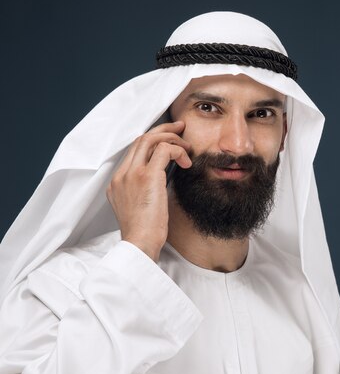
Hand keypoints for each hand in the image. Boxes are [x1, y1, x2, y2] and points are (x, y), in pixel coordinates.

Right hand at [106, 121, 191, 260]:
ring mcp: (132, 174)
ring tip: (187, 146)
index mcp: (117, 182)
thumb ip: (146, 189)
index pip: (134, 150)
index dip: (153, 140)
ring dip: (172, 138)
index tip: (169, 139)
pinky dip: (178, 151)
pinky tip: (187, 163)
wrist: (139, 244)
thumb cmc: (144, 232)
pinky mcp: (147, 177)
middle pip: (141, 138)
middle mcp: (121, 174)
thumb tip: (165, 176)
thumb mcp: (140, 207)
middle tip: (181, 129)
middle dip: (163, 130)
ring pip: (151, 139)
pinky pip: (164, 150)